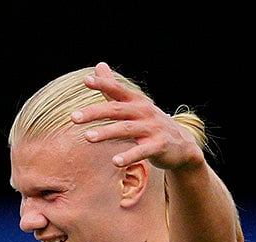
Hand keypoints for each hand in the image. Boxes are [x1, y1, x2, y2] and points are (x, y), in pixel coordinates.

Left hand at [70, 61, 204, 171]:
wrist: (181, 145)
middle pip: (116, 110)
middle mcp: (144, 112)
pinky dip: (129, 156)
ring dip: (106, 133)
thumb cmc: (150, 123)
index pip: (117, 90)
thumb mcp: (133, 104)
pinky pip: (142, 150)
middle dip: (95, 112)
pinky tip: (115, 161)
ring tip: (87, 137)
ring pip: (126, 129)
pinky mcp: (159, 146)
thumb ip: (113, 89)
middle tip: (73, 117)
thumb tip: (99, 65)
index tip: (85, 81)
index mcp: (136, 101)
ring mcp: (152, 128)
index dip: (103, 84)